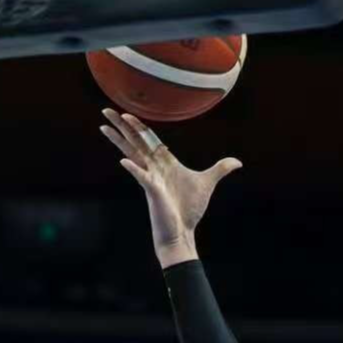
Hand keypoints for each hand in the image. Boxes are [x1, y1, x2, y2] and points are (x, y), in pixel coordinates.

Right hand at [99, 108, 241, 265]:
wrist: (182, 233)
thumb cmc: (189, 210)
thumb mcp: (208, 183)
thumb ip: (220, 169)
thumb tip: (237, 162)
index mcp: (164, 163)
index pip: (149, 139)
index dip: (138, 126)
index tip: (126, 113)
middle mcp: (153, 168)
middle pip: (135, 142)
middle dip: (121, 126)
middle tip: (105, 110)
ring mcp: (151, 179)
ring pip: (132, 154)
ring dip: (119, 140)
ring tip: (104, 125)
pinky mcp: (153, 192)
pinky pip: (142, 178)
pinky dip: (134, 170)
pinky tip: (124, 161)